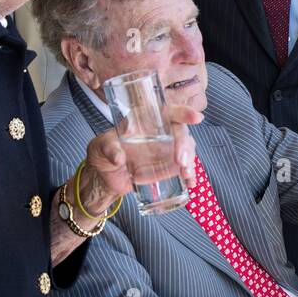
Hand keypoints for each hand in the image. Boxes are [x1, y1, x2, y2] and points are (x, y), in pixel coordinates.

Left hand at [78, 103, 203, 215]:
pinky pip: (184, 169)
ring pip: (187, 150)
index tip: (196, 117)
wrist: (104, 177)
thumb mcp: (100, 147)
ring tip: (186, 173)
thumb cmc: (102, 154)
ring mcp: (166, 151)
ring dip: (190, 161)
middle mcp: (160, 134)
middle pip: (181, 133)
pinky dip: (190, 176)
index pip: (168, 113)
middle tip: (181, 161)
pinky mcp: (167, 168)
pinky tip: (191, 183)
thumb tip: (119, 158)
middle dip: (185, 145)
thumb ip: (109, 149)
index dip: (183, 113)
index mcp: (146, 122)